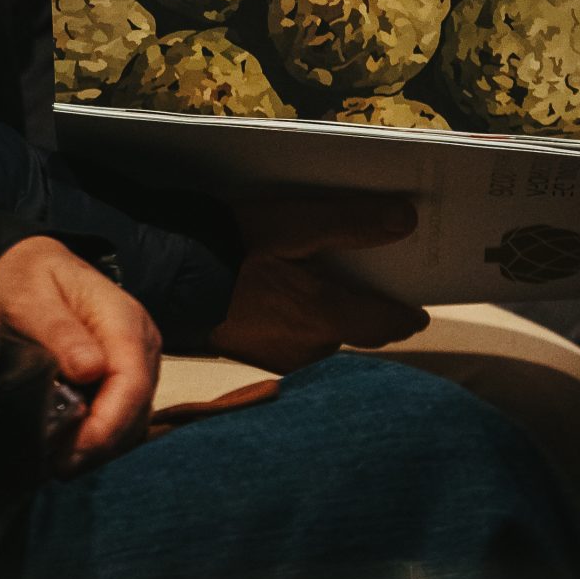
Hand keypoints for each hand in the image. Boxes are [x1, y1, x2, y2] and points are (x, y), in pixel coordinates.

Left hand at [0, 237, 159, 473]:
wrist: (32, 266)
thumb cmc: (28, 280)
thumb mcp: (31, 299)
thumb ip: (60, 332)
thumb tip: (90, 370)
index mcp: (124, 321)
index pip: (132, 385)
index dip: (105, 428)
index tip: (67, 455)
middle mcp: (142, 342)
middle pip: (137, 409)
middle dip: (99, 445)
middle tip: (54, 467)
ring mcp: (138, 359)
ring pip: (133, 418)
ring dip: (100, 445)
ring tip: (57, 460)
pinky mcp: (126, 373)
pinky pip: (124, 413)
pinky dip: (100, 435)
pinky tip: (70, 444)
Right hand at [209, 193, 427, 373]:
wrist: (162, 278)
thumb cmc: (229, 247)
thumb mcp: (290, 222)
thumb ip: (350, 223)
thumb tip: (407, 221)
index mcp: (325, 318)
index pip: (384, 325)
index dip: (404, 317)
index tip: (418, 314)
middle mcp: (308, 349)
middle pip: (350, 334)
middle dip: (362, 314)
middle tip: (366, 287)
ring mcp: (277, 357)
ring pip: (318, 340)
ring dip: (326, 320)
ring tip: (319, 289)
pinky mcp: (250, 355)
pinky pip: (289, 343)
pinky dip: (295, 324)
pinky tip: (281, 302)